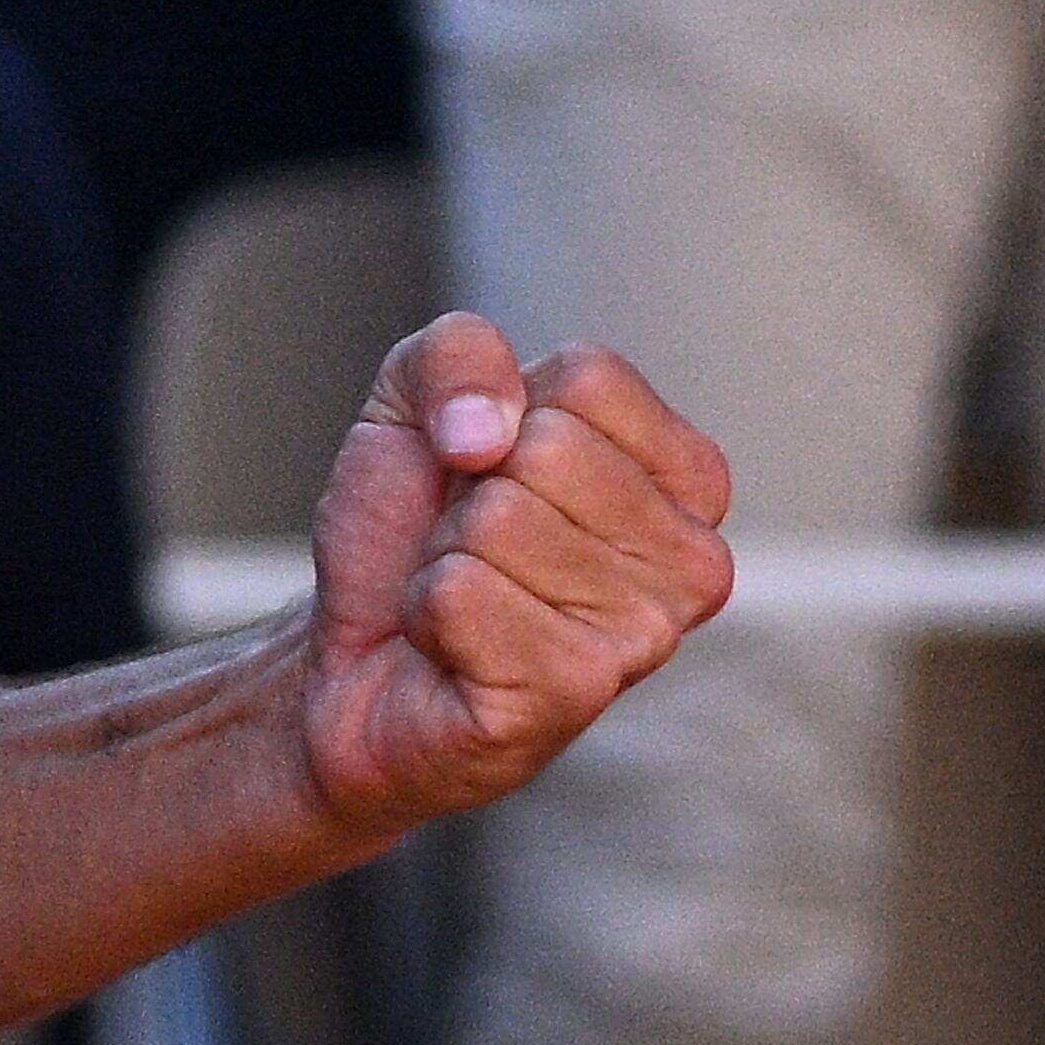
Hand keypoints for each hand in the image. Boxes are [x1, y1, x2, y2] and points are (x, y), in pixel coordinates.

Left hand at [290, 317, 733, 840]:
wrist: (352, 657)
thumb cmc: (411, 529)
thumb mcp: (418, 396)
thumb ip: (461, 352)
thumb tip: (488, 429)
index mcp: (685, 479)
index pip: (591, 378)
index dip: (503, 409)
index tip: (491, 468)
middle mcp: (692, 562)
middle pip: (548, 448)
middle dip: (472, 489)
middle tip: (473, 545)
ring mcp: (644, 636)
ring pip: (500, 521)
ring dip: (447, 553)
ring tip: (468, 597)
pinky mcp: (575, 692)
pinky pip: (460, 592)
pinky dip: (428, 609)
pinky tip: (451, 646)